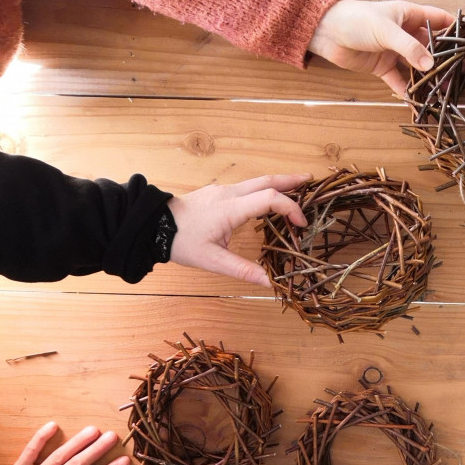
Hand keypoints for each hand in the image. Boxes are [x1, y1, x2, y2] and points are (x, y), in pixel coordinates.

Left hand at [168, 175, 309, 286]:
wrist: (154, 225)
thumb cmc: (181, 242)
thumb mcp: (213, 261)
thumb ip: (242, 270)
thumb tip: (268, 283)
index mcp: (231, 208)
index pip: (270, 199)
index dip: (291, 208)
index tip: (301, 224)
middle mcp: (229, 194)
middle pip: (267, 180)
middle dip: (291, 181)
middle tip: (311, 181)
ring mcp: (222, 190)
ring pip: (257, 181)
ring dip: (278, 184)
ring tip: (296, 189)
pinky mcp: (217, 193)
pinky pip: (247, 187)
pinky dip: (264, 189)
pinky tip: (268, 200)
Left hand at [308, 0, 453, 96]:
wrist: (326, 31)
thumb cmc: (357, 20)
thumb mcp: (387, 30)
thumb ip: (410, 48)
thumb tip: (431, 65)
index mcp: (409, 15)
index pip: (439, 20)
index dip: (455, 30)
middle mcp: (405, 32)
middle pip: (431, 47)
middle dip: (445, 60)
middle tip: (462, 74)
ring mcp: (394, 50)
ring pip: (417, 66)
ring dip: (428, 78)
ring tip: (444, 91)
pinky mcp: (382, 66)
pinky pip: (399, 80)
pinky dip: (407, 90)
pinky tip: (417, 101)